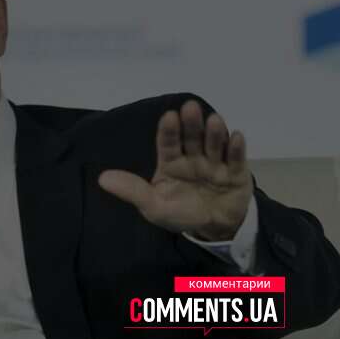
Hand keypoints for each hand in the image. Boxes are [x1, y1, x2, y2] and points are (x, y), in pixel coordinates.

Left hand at [98, 99, 251, 240]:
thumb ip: (132, 191)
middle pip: (192, 139)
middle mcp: (194, 158)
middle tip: (190, 108)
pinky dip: (236, 149)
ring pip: (214, 145)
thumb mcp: (153, 206)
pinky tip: (235, 136)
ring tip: (214, 120)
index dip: (169, 130)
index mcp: (172, 163)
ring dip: (214, 133)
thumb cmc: (181, 214)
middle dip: (191, 124)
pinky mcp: (237, 174)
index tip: (169, 116)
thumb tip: (102, 178)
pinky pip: (237, 160)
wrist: (214, 229)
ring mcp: (216, 164)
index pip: (168, 144)